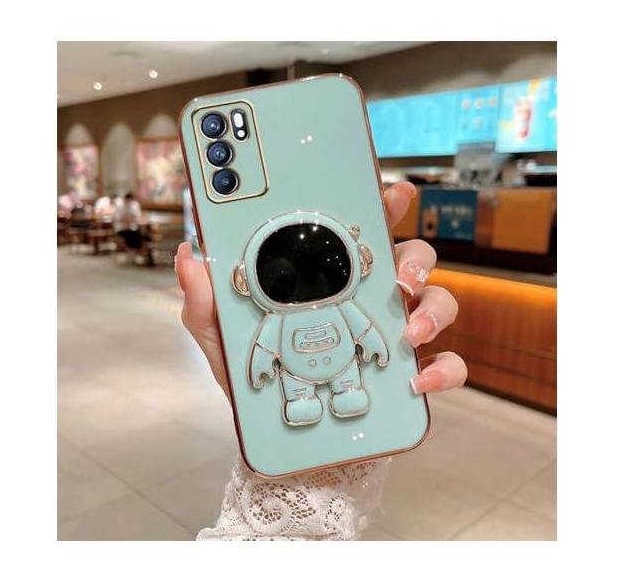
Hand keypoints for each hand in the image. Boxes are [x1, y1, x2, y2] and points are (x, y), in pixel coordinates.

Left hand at [174, 181, 466, 397]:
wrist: (283, 443)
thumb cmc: (257, 385)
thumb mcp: (224, 341)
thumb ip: (205, 303)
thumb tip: (190, 256)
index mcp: (334, 281)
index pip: (365, 232)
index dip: (384, 205)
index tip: (392, 193)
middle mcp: (373, 301)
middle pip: (413, 258)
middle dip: (415, 258)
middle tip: (398, 277)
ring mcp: (397, 338)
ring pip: (439, 303)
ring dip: (432, 312)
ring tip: (409, 334)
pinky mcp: (411, 379)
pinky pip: (448, 366)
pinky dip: (443, 370)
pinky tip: (417, 382)